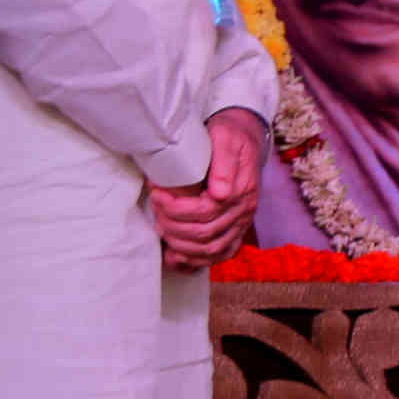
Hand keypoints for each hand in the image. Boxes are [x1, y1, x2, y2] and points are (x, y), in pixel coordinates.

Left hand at [148, 110, 267, 270]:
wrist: (243, 139)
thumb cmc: (230, 137)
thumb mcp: (226, 138)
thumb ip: (223, 163)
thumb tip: (219, 193)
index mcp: (242, 191)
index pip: (206, 211)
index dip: (176, 207)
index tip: (157, 193)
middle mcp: (244, 212)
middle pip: (205, 233)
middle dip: (173, 225)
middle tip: (155, 209)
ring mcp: (240, 224)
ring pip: (210, 250)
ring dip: (181, 245)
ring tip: (161, 228)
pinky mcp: (235, 231)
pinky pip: (218, 255)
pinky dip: (195, 261)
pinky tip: (176, 258)